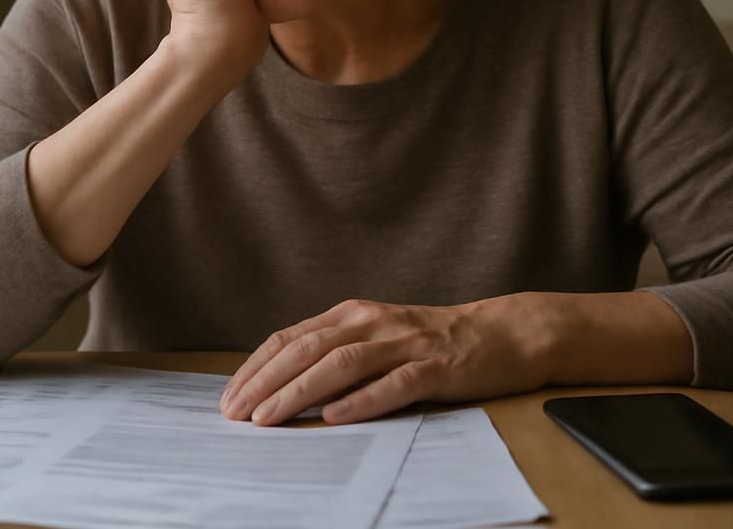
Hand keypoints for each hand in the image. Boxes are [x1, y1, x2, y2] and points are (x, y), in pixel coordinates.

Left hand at [218, 296, 548, 425]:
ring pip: (342, 364)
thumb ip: (337, 353)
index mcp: (354, 314)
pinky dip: (360, 401)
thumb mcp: (378, 337)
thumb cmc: (434, 342)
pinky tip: (334, 417)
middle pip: (308, 349)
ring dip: (298, 392)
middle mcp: (373, 322)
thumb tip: (282, 386)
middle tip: (234, 414)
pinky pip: (393, 384)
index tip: (229, 398)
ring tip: (268, 418)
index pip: (292, 338)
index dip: (256, 368)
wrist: (503, 334)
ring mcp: (405, 343)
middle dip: (265, 382)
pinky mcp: (436, 367)